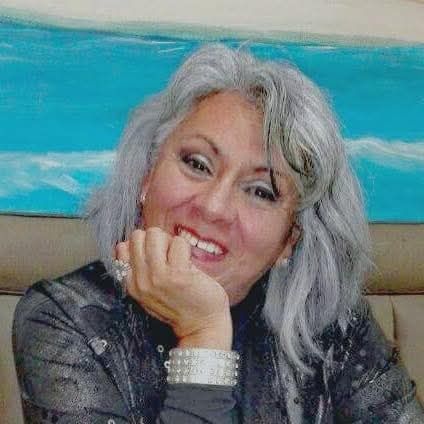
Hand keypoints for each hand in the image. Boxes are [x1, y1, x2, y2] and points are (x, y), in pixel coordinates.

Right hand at [115, 227, 231, 348]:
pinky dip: (186, 248)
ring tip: (180, 259)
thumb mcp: (152, 291)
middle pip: (138, 236)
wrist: (202, 327)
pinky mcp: (177, 274)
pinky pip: (178, 242)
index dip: (143, 245)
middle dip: (156, 240)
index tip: (157, 257)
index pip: (122, 247)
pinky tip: (190, 265)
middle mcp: (140, 280)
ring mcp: (157, 277)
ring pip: (155, 234)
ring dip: (171, 242)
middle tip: (169, 255)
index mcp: (131, 284)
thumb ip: (142, 268)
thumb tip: (141, 238)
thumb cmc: (182, 305)